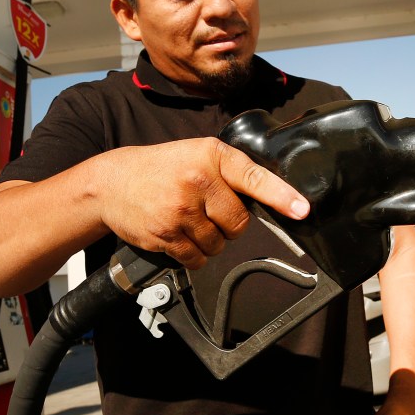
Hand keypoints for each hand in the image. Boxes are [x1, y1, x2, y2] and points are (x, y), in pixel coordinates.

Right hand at [99, 137, 308, 267]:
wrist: (112, 182)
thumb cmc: (162, 168)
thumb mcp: (196, 155)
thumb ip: (229, 172)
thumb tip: (268, 200)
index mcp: (211, 156)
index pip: (253, 177)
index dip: (281, 195)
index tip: (302, 209)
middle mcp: (197, 180)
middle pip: (239, 223)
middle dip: (230, 225)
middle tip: (208, 211)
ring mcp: (180, 209)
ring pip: (219, 244)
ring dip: (210, 241)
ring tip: (188, 220)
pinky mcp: (166, 234)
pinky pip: (197, 259)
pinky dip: (193, 255)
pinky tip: (178, 235)